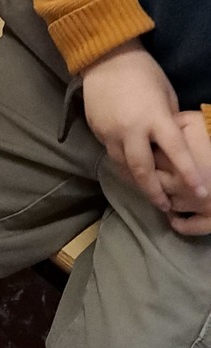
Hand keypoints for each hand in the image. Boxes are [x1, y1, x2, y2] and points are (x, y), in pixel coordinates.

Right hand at [82, 41, 210, 211]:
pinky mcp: (96, 130)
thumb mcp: (166, 94)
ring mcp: (110, 131)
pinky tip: (129, 167)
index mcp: (155, 117)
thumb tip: (172, 145)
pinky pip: (110, 153)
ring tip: (148, 191)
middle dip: (155, 192)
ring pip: (123, 166)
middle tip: (166, 206)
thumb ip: (169, 121)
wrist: (105, 57)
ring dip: (136, 181)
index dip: (189, 174)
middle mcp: (132, 129)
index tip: (200, 192)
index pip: (176, 152)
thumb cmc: (144, 72)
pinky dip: (122, 163)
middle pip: (143, 170)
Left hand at [155, 112, 210, 235]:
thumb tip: (159, 127)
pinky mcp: (210, 219)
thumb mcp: (195, 121)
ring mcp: (194, 205)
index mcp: (173, 162)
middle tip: (151, 171)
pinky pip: (187, 226)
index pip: (147, 160)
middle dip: (150, 178)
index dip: (143, 155)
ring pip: (167, 204)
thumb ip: (174, 123)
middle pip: (153, 184)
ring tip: (161, 192)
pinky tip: (173, 217)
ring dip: (162, 199)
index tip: (143, 150)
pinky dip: (178, 223)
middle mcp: (178, 187)